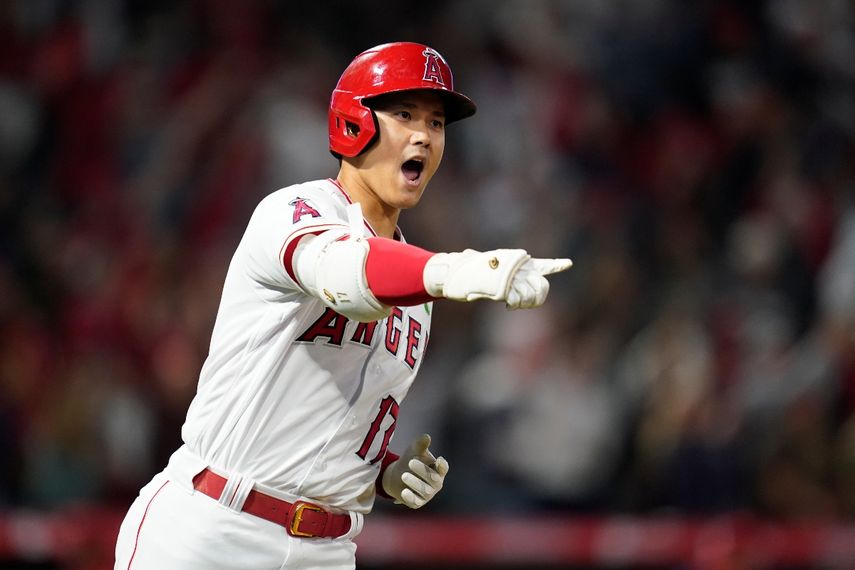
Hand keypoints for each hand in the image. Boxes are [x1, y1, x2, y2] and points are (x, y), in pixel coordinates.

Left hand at [382, 434, 448, 508]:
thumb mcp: (414, 451)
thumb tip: (426, 437)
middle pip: (433, 478)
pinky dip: (410, 497)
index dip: (442, 465)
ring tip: (403, 475)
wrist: (396, 476)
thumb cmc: (411, 460)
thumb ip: (420, 445)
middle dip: (422, 470)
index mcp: (438, 470)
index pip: (443, 468)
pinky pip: (416, 502)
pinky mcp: (418, 503)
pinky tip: (403, 492)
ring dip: (414, 483)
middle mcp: (436, 483)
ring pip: (425, 491)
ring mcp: (428, 494)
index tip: (439, 460)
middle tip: (410, 462)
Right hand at [424, 249, 571, 308]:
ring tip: (512, 303)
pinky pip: (518, 300)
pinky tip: (507, 306)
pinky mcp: (505, 287)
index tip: (568, 263)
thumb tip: (470, 257)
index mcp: (517, 263)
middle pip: (542, 286)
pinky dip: (514, 305)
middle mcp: (518, 268)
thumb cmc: (468, 272)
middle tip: (521, 302)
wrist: (455, 272)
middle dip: (536, 298)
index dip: (556, 264)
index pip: (542, 265)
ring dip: (523, 303)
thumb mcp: (485, 268)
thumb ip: (494, 270)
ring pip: (532, 294)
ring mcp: (512, 277)